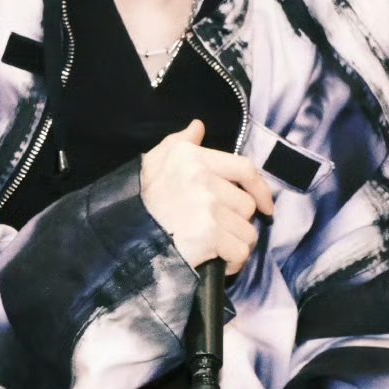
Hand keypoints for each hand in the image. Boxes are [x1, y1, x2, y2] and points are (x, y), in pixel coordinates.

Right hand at [140, 119, 274, 276]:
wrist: (122, 231)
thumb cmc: (141, 197)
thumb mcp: (156, 160)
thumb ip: (180, 141)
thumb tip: (198, 126)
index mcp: (194, 158)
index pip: (245, 169)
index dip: (262, 189)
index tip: (266, 206)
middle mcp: (204, 180)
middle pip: (247, 206)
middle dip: (238, 223)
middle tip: (220, 230)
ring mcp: (208, 209)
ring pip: (247, 232)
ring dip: (237, 244)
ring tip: (218, 247)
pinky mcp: (208, 236)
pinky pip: (239, 253)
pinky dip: (232, 263)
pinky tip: (218, 262)